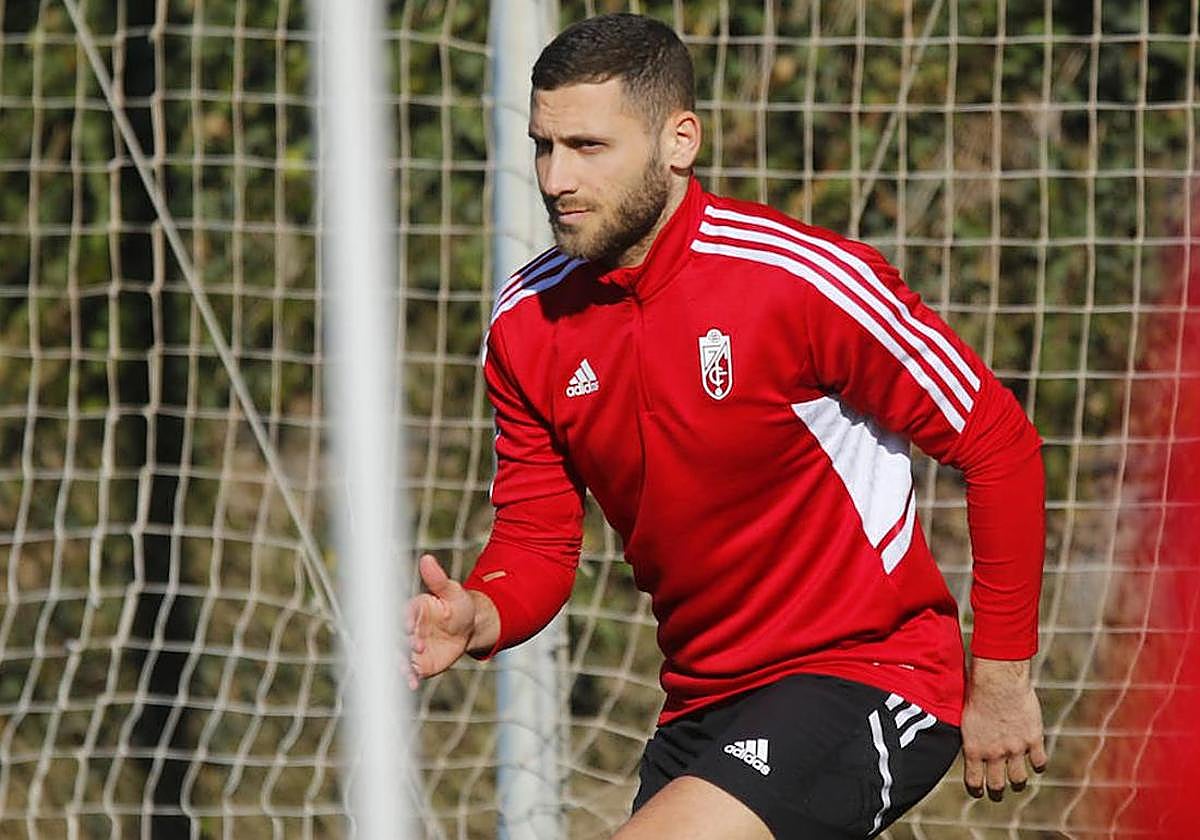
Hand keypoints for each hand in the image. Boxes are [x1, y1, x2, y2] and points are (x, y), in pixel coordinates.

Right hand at [405, 554, 479, 689]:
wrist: (467, 628)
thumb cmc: (458, 605)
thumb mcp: (452, 592)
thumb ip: (438, 579)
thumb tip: (427, 558)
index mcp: (412, 610)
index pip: (402, 615)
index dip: (404, 621)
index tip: (410, 627)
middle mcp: (407, 629)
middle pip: (395, 638)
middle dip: (401, 644)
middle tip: (414, 649)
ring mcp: (410, 648)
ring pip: (398, 656)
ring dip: (399, 664)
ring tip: (406, 672)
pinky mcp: (417, 664)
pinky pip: (409, 672)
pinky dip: (407, 678)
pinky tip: (411, 684)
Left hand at [960, 657, 1047, 800]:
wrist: (998, 680)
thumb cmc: (976, 691)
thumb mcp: (965, 718)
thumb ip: (970, 736)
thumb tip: (968, 747)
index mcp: (974, 749)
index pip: (974, 781)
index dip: (976, 790)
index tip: (979, 792)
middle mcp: (994, 753)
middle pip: (997, 786)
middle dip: (996, 793)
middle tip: (997, 794)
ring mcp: (1015, 748)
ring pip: (1019, 780)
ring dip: (1018, 783)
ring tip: (1017, 783)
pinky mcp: (1033, 739)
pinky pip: (1039, 762)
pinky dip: (1038, 765)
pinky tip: (1036, 763)